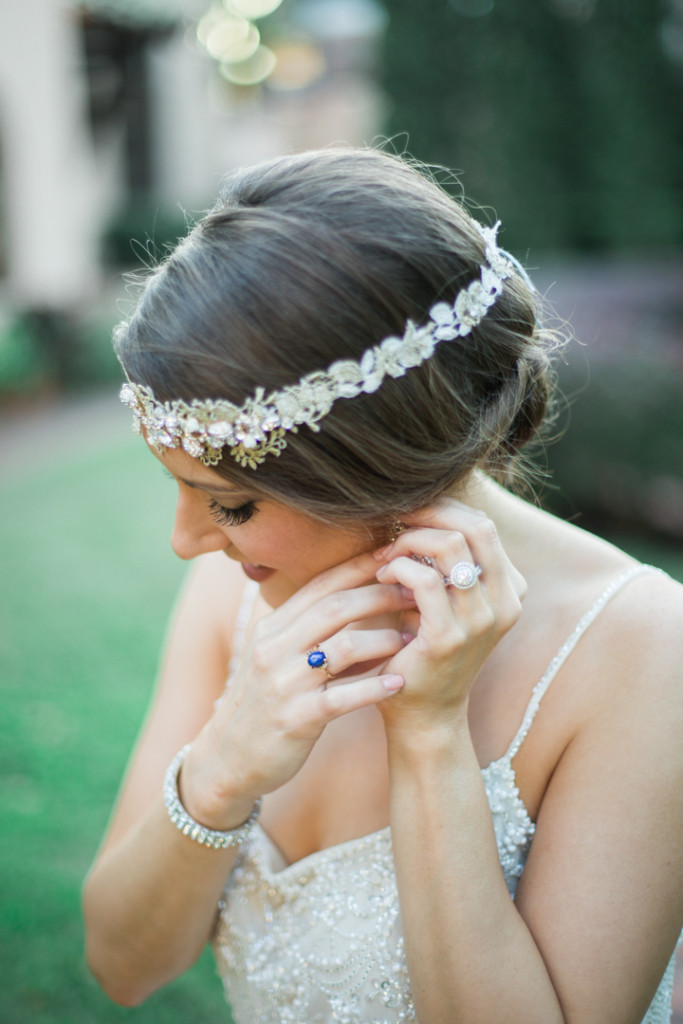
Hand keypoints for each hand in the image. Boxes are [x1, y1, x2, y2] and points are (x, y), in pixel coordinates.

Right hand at [183, 552, 413, 825]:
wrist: (227, 759)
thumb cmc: (263, 703)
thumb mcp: (275, 657)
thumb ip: (309, 629)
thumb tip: (361, 600)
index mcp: (271, 627)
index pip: (320, 585)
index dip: (359, 568)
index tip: (395, 557)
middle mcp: (274, 648)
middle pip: (335, 607)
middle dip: (380, 595)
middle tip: (416, 594)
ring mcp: (283, 684)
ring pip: (344, 647)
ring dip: (384, 640)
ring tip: (412, 639)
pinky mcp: (295, 720)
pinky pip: (342, 697)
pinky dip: (374, 687)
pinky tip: (399, 683)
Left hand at [373, 498, 525, 729]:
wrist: (423, 711)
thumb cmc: (426, 646)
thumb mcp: (446, 598)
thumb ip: (445, 558)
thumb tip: (422, 505)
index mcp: (510, 589)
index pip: (483, 525)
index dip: (443, 509)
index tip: (408, 513)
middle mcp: (505, 603)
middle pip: (475, 527)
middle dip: (429, 514)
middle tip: (395, 521)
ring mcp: (482, 621)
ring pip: (451, 546)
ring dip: (409, 541)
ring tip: (386, 554)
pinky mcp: (450, 637)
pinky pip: (424, 579)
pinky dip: (398, 567)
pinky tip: (381, 575)